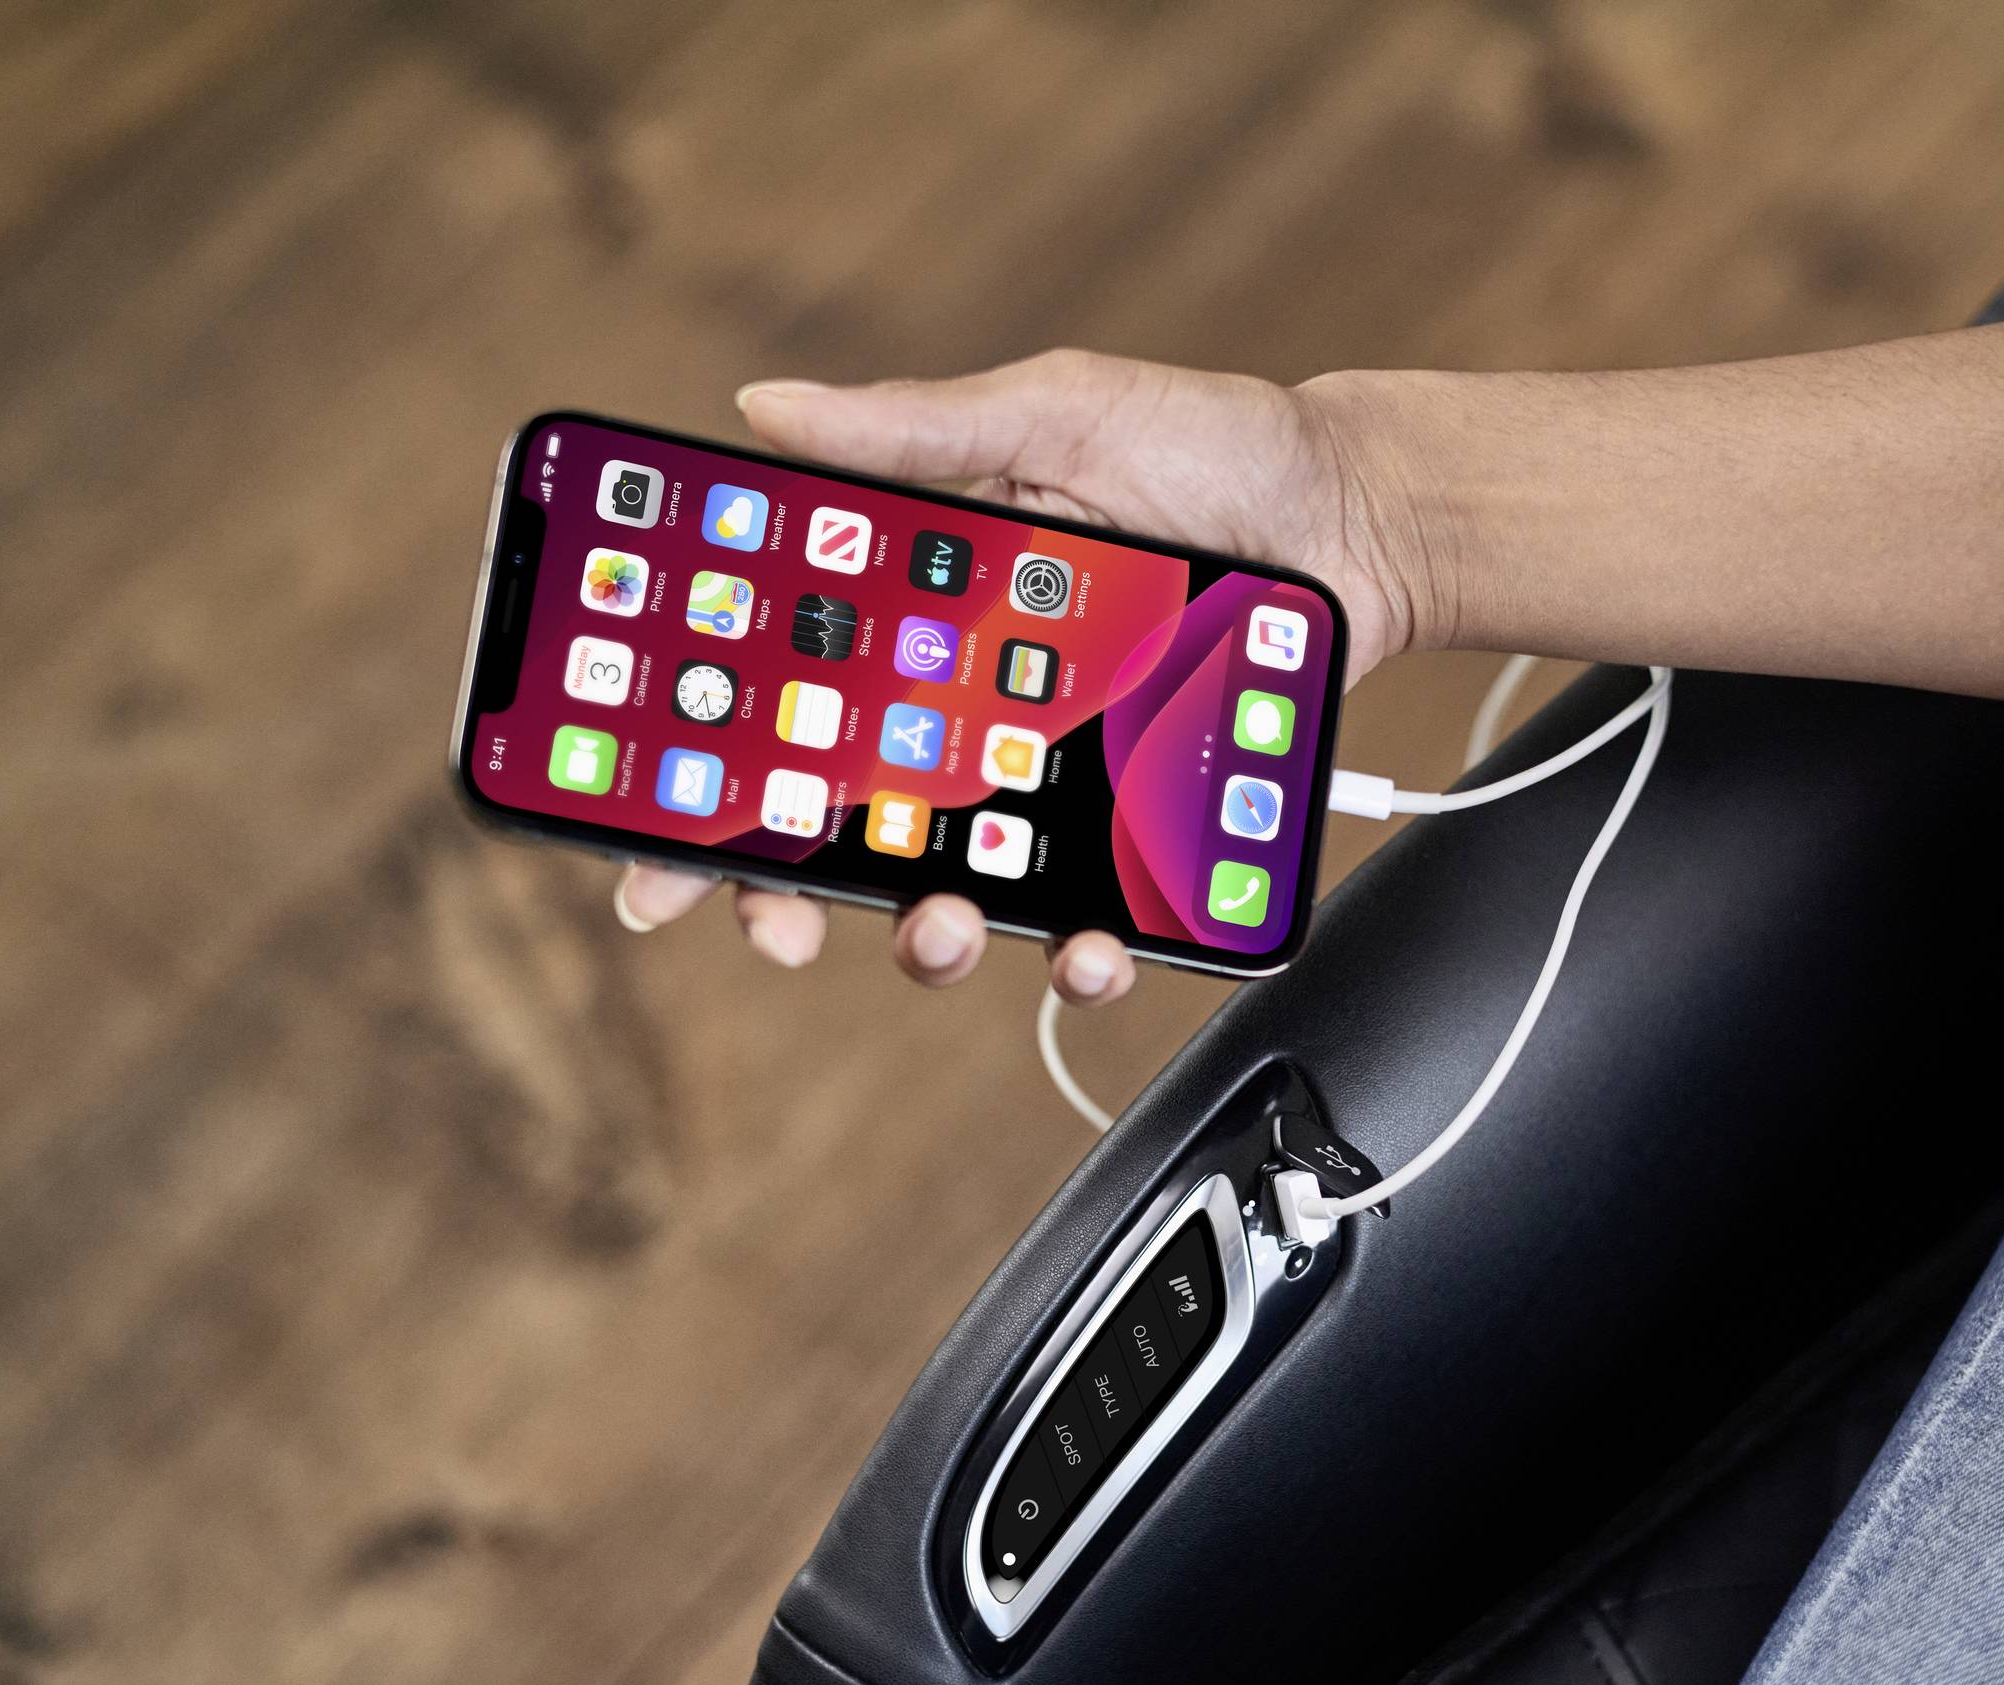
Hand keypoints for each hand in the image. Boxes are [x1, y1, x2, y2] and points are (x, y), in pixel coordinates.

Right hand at [616, 351, 1433, 1001]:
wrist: (1356, 514)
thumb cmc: (1211, 450)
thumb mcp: (1058, 415)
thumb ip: (917, 433)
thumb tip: (765, 412)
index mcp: (919, 623)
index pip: (783, 709)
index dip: (702, 782)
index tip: (647, 846)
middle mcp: (969, 715)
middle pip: (837, 831)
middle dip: (778, 898)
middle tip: (771, 926)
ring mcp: (1053, 783)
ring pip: (952, 894)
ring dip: (924, 936)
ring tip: (939, 926)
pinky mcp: (1141, 828)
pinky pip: (1095, 916)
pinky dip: (1083, 952)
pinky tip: (1090, 946)